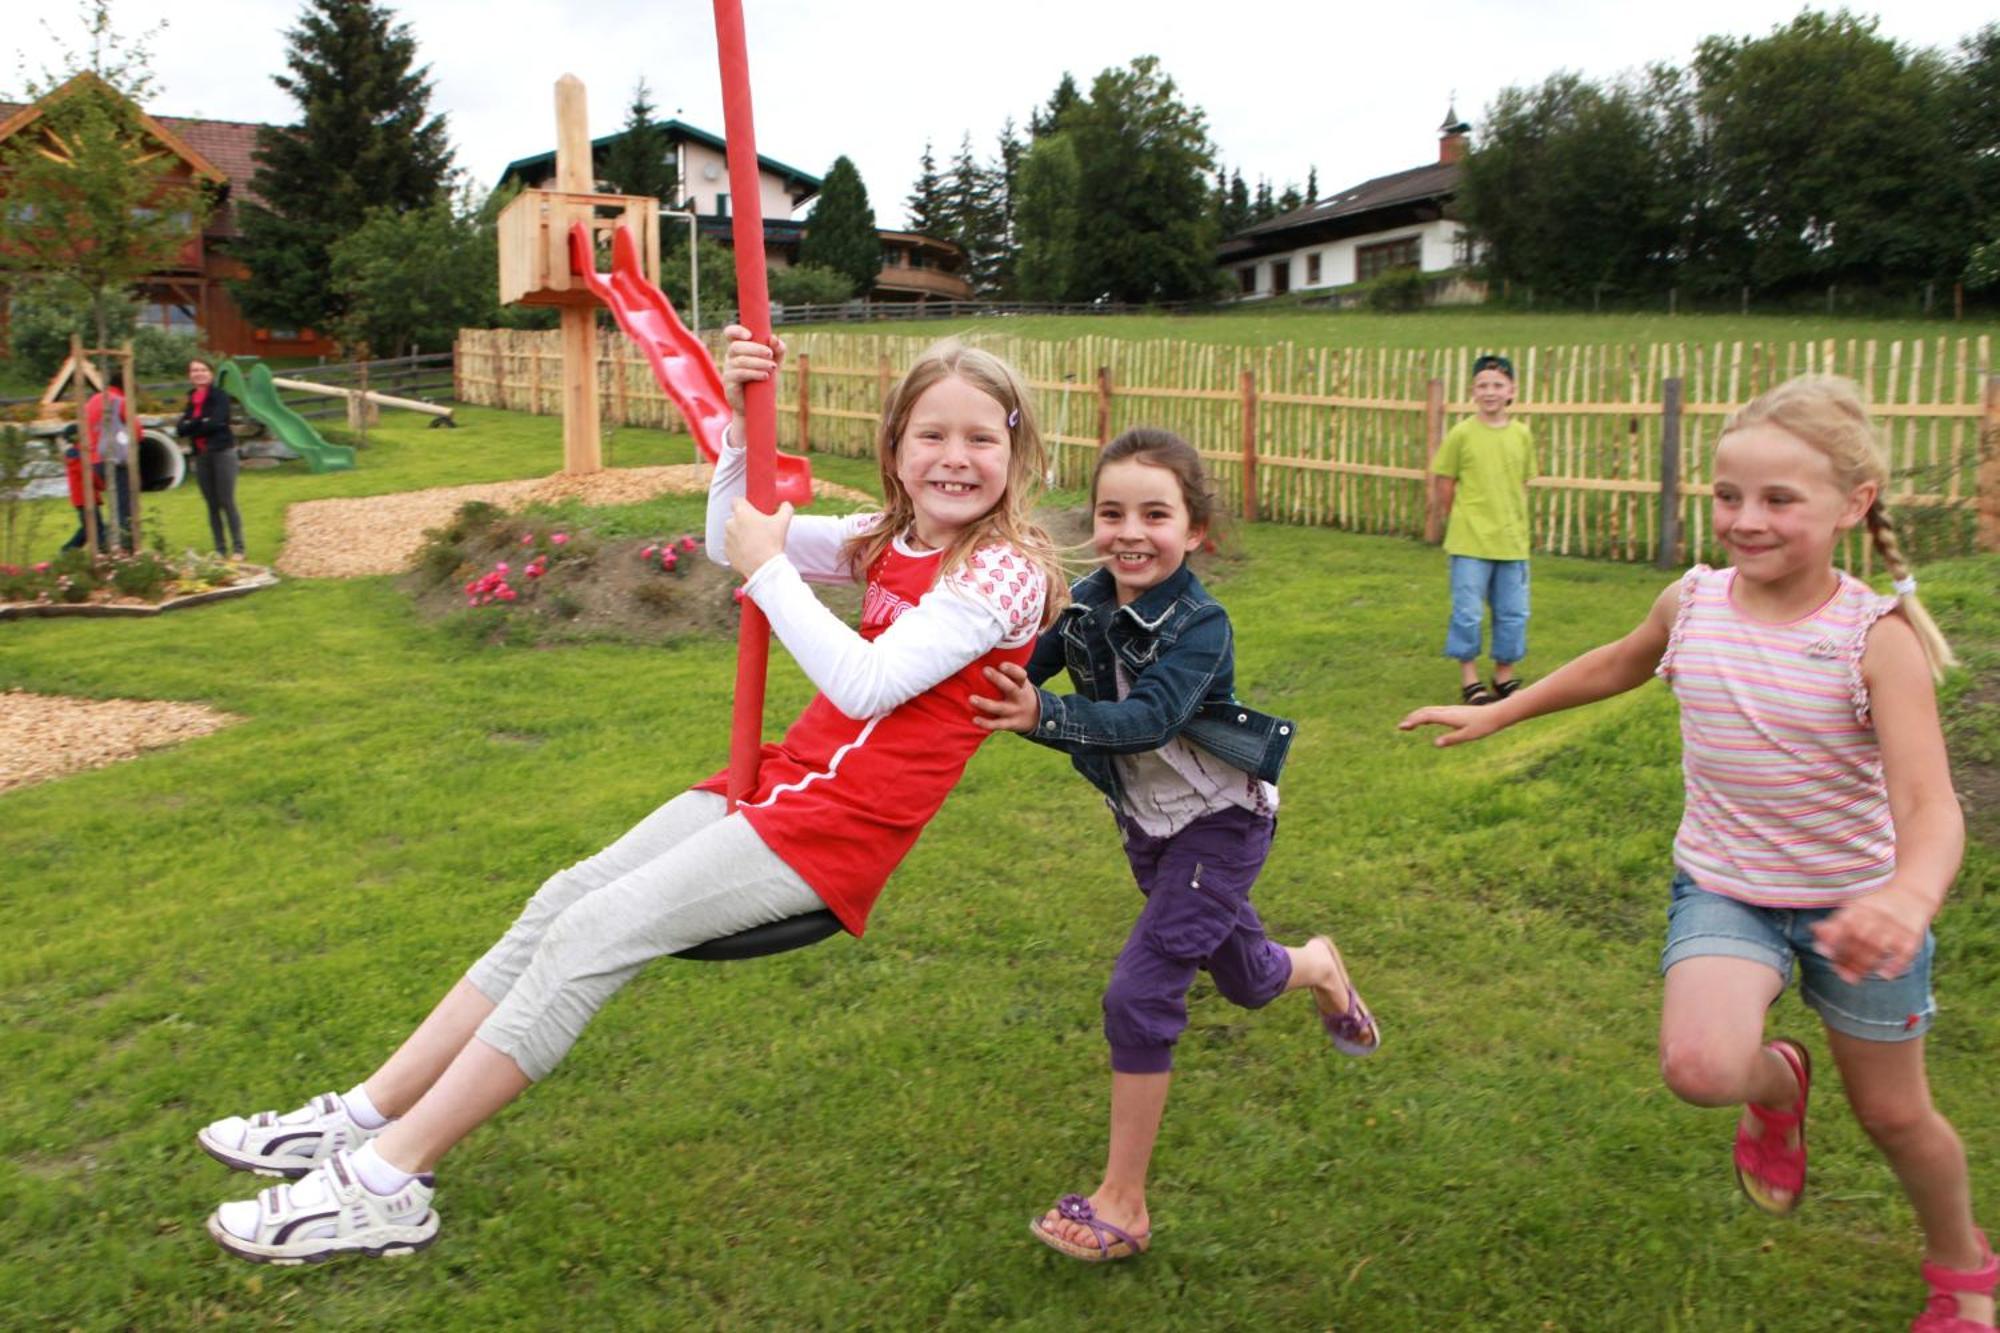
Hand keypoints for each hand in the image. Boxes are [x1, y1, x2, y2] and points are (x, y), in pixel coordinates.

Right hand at [719, 323, 784, 420]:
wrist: (756, 406)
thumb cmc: (764, 381)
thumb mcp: (774, 364)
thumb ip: (778, 350)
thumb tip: (774, 338)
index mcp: (739, 349)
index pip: (730, 333)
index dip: (736, 331)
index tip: (749, 335)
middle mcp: (731, 357)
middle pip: (736, 346)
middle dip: (755, 348)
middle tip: (770, 354)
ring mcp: (728, 370)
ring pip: (740, 360)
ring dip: (758, 362)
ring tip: (772, 367)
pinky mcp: (729, 383)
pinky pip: (739, 374)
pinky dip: (754, 373)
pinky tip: (765, 376)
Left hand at [724, 498, 791, 573]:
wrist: (764, 567)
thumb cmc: (772, 542)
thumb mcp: (783, 522)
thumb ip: (786, 508)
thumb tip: (786, 504)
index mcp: (742, 513)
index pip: (736, 501)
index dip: (744, 504)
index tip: (752, 511)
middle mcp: (730, 523)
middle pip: (735, 517)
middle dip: (744, 521)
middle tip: (758, 529)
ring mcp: (727, 538)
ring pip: (732, 532)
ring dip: (740, 535)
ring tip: (755, 543)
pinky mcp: (726, 552)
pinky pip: (731, 546)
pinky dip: (738, 548)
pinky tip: (750, 552)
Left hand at [969, 661, 1041, 732]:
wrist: (1036, 716)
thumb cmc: (1019, 694)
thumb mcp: (1019, 683)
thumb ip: (1007, 675)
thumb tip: (982, 661)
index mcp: (1022, 685)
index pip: (1020, 675)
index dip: (1012, 670)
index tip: (1001, 665)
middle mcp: (1019, 697)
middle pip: (1010, 688)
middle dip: (998, 679)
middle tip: (985, 670)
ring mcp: (1015, 711)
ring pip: (1000, 708)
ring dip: (985, 703)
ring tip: (971, 698)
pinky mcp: (1010, 724)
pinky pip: (997, 724)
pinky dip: (986, 723)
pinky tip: (975, 719)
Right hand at [1397, 703, 1503, 746]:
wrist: (1496, 714)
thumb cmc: (1483, 726)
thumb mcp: (1468, 735)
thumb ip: (1451, 739)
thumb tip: (1435, 743)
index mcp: (1449, 716)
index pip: (1426, 716)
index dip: (1413, 721)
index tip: (1402, 726)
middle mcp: (1448, 711)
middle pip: (1425, 711)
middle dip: (1412, 718)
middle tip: (1400, 726)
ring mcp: (1450, 710)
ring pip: (1430, 710)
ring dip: (1417, 715)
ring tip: (1409, 723)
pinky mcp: (1454, 711)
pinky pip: (1435, 711)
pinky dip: (1425, 714)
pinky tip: (1425, 720)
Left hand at [1810, 888, 1930, 984]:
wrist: (1913, 893)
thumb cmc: (1876, 906)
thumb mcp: (1855, 907)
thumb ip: (1836, 921)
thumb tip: (1814, 931)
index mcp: (1860, 908)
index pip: (1844, 924)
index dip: (1832, 939)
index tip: (1823, 953)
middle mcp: (1877, 916)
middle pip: (1859, 938)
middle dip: (1847, 958)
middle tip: (1839, 973)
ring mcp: (1896, 926)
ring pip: (1878, 946)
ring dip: (1864, 964)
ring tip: (1853, 978)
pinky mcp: (1913, 935)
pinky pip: (1905, 951)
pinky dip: (1895, 964)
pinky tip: (1884, 975)